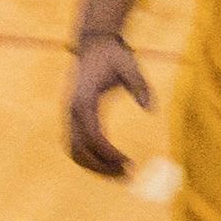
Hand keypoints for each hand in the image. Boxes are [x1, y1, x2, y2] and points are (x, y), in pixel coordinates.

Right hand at [64, 31, 150, 177]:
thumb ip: (140, 86)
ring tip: (119, 174)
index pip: (93, 137)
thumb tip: (150, 110)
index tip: (129, 164)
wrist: (93, 43)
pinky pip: (75, 144)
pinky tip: (108, 162)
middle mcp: (72, 111)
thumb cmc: (113, 55)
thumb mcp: (130, 65)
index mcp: (83, 101)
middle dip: (101, 167)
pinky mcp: (73, 116)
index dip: (109, 154)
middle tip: (127, 176)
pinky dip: (89, 158)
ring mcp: (69, 115)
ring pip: (74, 151)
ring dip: (93, 166)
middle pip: (79, 150)